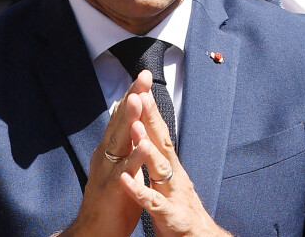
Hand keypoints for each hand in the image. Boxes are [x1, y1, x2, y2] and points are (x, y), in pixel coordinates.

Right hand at [62, 71, 152, 236]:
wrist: (94, 232)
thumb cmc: (112, 198)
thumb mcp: (119, 164)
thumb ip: (123, 142)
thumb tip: (128, 119)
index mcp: (112, 148)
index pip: (124, 116)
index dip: (134, 95)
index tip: (145, 75)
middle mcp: (107, 153)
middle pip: (121, 120)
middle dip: (133, 96)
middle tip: (143, 75)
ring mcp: (107, 170)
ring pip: (119, 140)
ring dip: (129, 119)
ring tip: (138, 99)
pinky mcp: (112, 190)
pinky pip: (124, 172)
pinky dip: (133, 157)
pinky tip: (141, 144)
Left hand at [120, 91, 232, 236]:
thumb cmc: (178, 208)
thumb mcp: (166, 178)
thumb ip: (158, 155)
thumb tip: (147, 130)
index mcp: (170, 165)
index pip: (159, 132)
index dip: (150, 111)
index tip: (140, 88)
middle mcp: (174, 174)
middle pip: (162, 141)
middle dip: (151, 117)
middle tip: (141, 93)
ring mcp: (173, 193)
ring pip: (160, 167)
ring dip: (147, 147)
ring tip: (136, 127)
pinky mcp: (171, 216)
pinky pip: (153, 202)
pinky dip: (140, 191)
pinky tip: (127, 180)